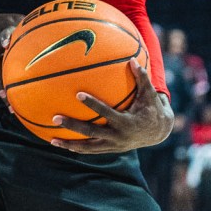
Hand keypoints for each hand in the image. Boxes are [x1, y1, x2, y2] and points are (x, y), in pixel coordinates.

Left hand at [51, 58, 173, 154]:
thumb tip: (132, 60)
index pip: (106, 112)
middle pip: (91, 132)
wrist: (158, 132)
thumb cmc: (152, 108)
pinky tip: (62, 144)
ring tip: (52, 140)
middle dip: (72, 126)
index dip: (93, 104)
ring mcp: (113, 145)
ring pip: (88, 147)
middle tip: (55, 117)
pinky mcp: (110, 149)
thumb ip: (142, 78)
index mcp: (126, 123)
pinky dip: (77, 148)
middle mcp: (118, 137)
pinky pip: (90, 150)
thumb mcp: (150, 94)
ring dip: (69, 144)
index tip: (77, 94)